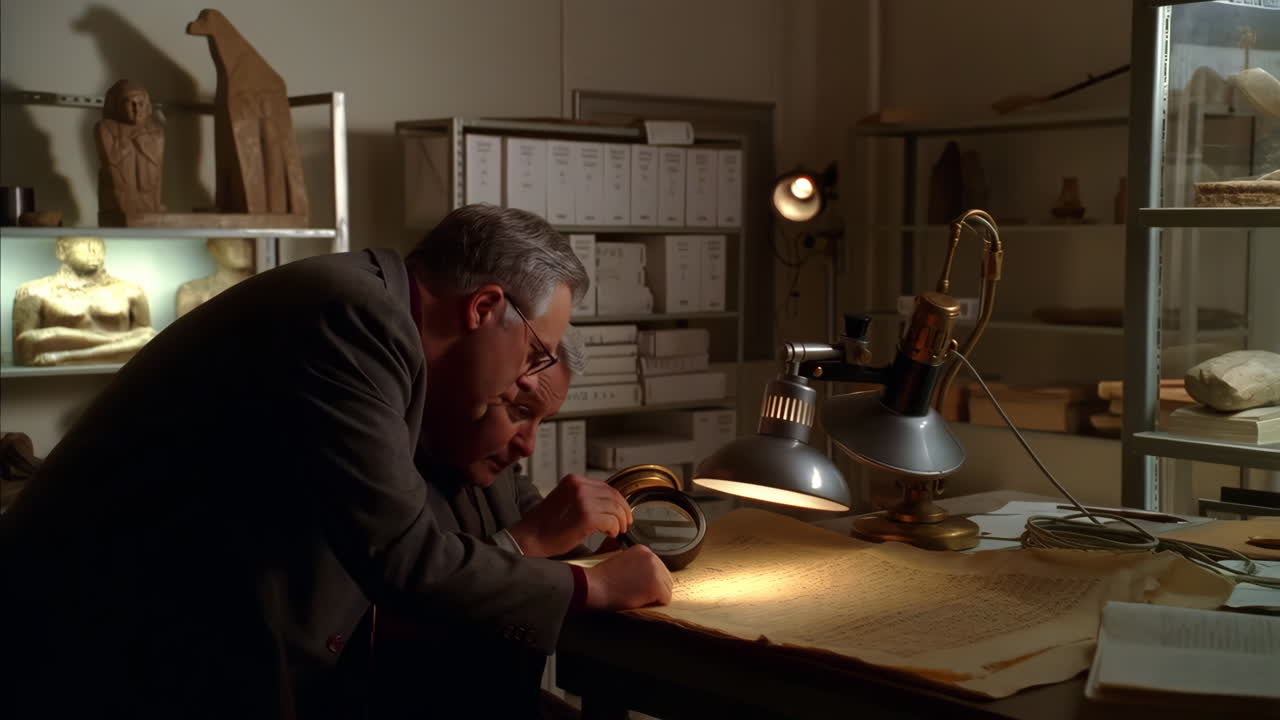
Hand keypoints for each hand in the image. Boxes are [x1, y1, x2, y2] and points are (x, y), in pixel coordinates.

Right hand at [507, 474, 632, 557]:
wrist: (529, 539)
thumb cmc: (545, 526)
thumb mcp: (565, 501)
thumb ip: (584, 498)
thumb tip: (608, 505)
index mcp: (573, 480)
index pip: (606, 487)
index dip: (619, 500)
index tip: (623, 512)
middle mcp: (579, 486)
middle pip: (613, 496)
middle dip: (623, 510)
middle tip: (626, 523)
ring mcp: (583, 500)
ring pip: (615, 508)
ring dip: (619, 521)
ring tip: (617, 531)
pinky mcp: (586, 517)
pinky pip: (611, 521)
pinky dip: (614, 529)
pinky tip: (611, 535)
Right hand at [583, 545, 672, 609]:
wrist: (595, 586)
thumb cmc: (602, 578)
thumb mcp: (621, 561)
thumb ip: (637, 566)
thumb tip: (646, 578)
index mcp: (643, 550)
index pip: (658, 568)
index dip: (649, 580)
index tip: (640, 585)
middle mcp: (652, 557)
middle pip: (665, 577)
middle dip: (655, 588)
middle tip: (638, 593)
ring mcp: (655, 571)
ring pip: (667, 588)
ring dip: (655, 596)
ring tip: (637, 597)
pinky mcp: (656, 586)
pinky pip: (665, 599)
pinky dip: (655, 604)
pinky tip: (640, 601)